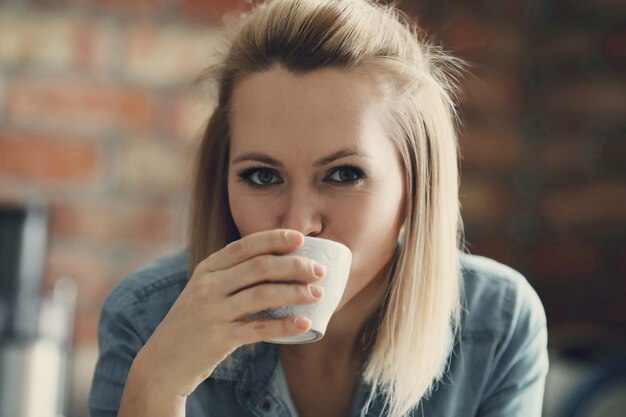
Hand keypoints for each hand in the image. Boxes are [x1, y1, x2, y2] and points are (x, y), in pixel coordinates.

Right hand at [133, 229, 325, 396]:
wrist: (163, 362)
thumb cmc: (194, 322)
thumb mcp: (204, 290)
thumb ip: (232, 275)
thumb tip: (279, 263)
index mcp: (207, 268)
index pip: (245, 245)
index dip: (274, 239)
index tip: (300, 238)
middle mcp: (208, 286)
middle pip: (260, 267)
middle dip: (295, 265)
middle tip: (319, 270)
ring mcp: (213, 311)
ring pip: (263, 294)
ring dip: (295, 293)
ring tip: (317, 294)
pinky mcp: (220, 338)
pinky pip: (259, 329)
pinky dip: (285, 325)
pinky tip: (304, 324)